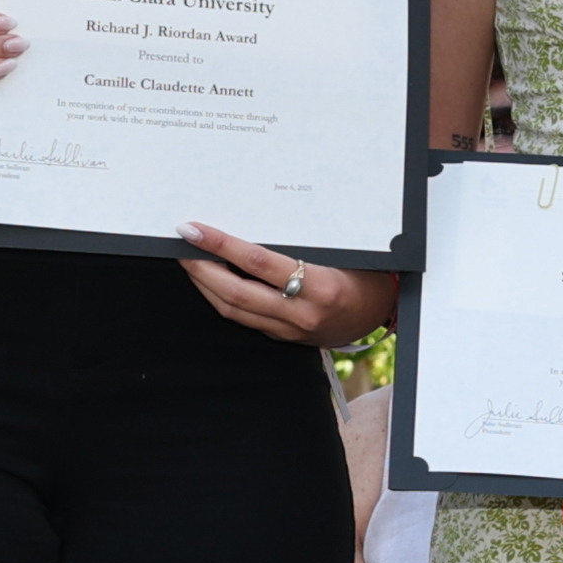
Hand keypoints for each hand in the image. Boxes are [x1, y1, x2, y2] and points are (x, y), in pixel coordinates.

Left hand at [180, 225, 397, 347]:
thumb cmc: (363, 275)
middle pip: (236, 292)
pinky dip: (222, 298)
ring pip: (233, 310)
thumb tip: (247, 226)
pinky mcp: (283, 337)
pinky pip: (244, 319)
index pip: (257, 263)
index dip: (220, 245)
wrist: (380, 312)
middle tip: (181, 247)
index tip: (194, 231)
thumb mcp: (340, 252)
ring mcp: (290, 330)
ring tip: (190, 262)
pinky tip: (212, 282)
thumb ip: (298, 245)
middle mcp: (302, 313)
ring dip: (205, 285)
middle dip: (201, 268)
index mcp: (320, 287)